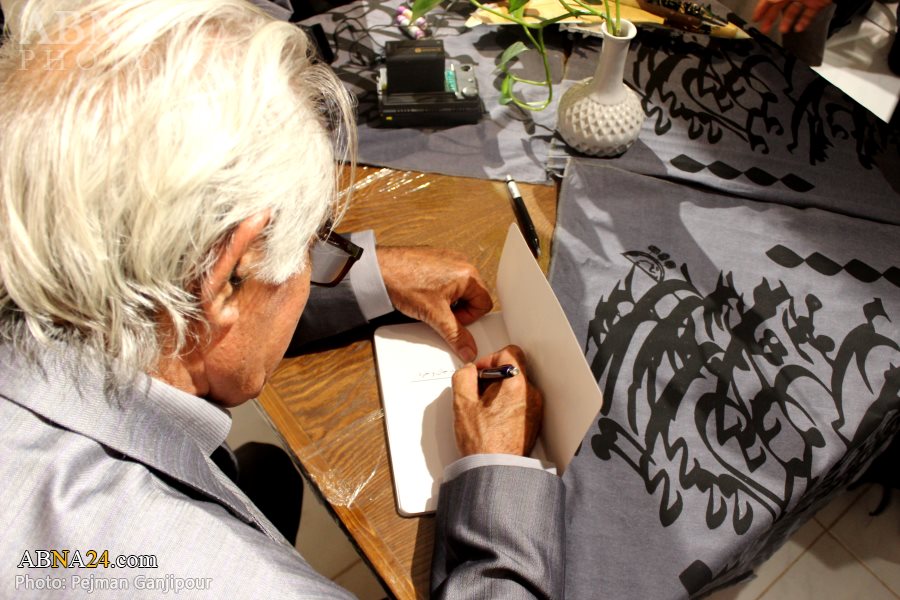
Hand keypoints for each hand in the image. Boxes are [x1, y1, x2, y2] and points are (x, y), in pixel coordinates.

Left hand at [377, 247, 492, 361]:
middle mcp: (461, 263)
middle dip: (458, 310)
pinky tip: (424, 296)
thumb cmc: (404, 281)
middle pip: (473, 297)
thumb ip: (455, 335)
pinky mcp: (436, 260)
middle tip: (440, 315)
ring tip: (429, 305)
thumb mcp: (434, 315)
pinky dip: (439, 292)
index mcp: (468, 274)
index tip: (452, 322)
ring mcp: (448, 260)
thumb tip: (468, 348)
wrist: (379, 269)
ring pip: (459, 290)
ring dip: (448, 302)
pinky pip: (447, 281)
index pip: (484, 304)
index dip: (469, 318)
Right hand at [451, 345, 542, 456]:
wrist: (496, 470)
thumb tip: (469, 370)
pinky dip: (506, 405)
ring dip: (499, 392)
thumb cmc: (483, 442)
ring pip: (516, 387)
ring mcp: (535, 409)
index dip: (489, 358)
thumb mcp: (462, 403)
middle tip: (477, 394)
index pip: (510, 352)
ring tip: (483, 411)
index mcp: (516, 384)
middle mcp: (531, 394)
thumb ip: (463, 376)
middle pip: (513, 370)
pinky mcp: (534, 421)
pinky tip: (492, 420)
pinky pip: (520, 403)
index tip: (479, 373)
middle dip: (492, 378)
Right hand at [752, 0, 831, 32]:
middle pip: (780, 6)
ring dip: (787, 22)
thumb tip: (769, 1)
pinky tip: (798, 28)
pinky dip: (803, 22)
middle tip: (764, 30)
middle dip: (771, 18)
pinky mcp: (817, 4)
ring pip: (793, 11)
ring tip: (784, 30)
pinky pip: (808, 15)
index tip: (755, 18)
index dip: (762, 8)